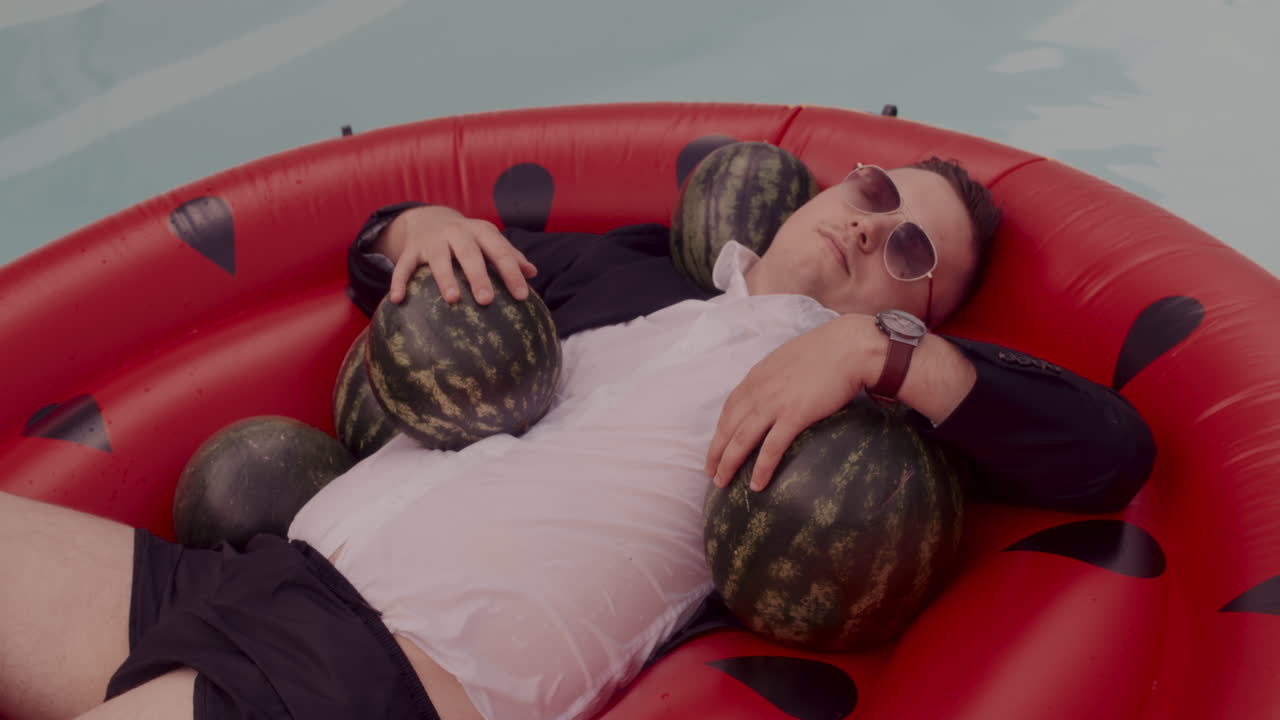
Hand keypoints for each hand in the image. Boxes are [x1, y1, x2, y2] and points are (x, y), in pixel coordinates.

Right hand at [379, 206, 536, 304]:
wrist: (430, 218)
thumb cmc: (468, 238)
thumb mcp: (488, 241)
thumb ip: (509, 255)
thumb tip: (532, 273)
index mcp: (480, 231)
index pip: (499, 252)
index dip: (511, 273)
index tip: (522, 296)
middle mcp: (457, 233)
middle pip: (470, 254)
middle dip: (479, 276)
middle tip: (487, 300)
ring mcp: (433, 241)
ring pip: (439, 259)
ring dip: (445, 278)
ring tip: (452, 299)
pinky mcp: (411, 249)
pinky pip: (404, 266)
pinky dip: (399, 281)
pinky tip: (398, 300)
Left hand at [705, 315, 884, 491]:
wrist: (848, 347)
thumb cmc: (826, 350)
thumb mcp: (788, 358)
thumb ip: (775, 376)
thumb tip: (777, 388)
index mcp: (756, 377)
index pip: (729, 408)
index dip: (720, 429)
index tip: (716, 445)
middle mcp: (758, 391)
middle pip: (728, 427)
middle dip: (716, 452)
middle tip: (710, 473)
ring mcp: (774, 404)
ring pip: (742, 440)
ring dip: (729, 464)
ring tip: (722, 483)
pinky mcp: (795, 416)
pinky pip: (771, 447)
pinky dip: (761, 468)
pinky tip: (756, 484)